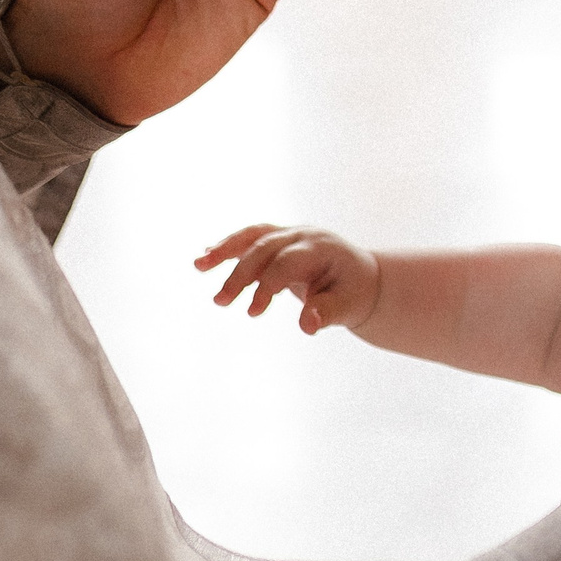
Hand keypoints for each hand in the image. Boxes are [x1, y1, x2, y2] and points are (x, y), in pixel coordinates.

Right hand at [196, 224, 382, 333]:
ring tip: (199, 265)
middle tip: (220, 301)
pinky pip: (251, 239)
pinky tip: (206, 257)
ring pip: (253, 236)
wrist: (361, 277)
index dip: (268, 285)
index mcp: (322, 248)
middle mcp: (304, 235)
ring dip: (225, 249)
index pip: (287, 263)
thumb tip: (306, 326)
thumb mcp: (348, 307)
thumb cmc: (354, 293)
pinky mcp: (279, 240)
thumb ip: (326, 314)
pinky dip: (229, 247)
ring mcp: (290, 234)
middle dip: (241, 273)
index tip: (252, 312)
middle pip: (265, 248)